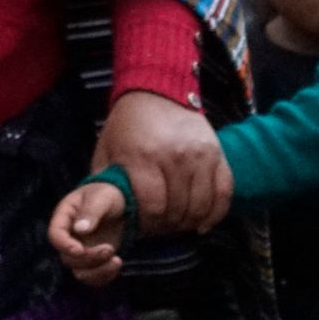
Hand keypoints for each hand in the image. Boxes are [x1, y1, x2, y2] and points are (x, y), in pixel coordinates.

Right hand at [48, 180, 129, 285]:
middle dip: (89, 258)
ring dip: (97, 271)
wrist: (121, 202)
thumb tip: (80, 229)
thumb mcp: (101, 197)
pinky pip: (93, 276)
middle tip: (109, 248)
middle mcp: (68, 238)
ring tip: (116, 260)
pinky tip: (117, 263)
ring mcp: (80, 251)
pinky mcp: (93, 260)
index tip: (80, 249)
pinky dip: (104, 276)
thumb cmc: (106, 194)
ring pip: (79, 272)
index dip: (65, 246)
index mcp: (64, 218)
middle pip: (68, 258)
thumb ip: (91, 211)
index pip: (55, 236)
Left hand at [94, 89, 230, 236]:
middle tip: (159, 227)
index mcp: (143, 156)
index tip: (143, 226)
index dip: (148, 224)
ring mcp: (200, 154)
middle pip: (177, 209)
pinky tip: (202, 223)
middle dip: (166, 225)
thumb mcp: (106, 152)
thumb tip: (95, 222)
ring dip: (188, 222)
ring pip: (201, 205)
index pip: (152, 206)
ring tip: (177, 224)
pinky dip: (215, 213)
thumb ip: (104, 187)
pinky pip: (223, 192)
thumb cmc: (127, 127)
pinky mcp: (217, 152)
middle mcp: (175, 156)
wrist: (157, 92)